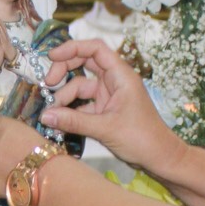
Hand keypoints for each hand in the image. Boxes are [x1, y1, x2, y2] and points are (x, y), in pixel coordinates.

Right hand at [40, 39, 175, 170]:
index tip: (52, 56)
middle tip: (47, 85)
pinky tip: (59, 125)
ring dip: (64, 99)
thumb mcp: (105, 128)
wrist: (159, 158)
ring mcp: (108, 96)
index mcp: (121, 75)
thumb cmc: (142, 138)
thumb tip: (45, 116)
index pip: (96, 49)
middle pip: (84, 63)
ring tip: (52, 116)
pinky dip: (70, 113)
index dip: (73, 48)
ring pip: (80, 88)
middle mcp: (114, 81)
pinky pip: (82, 106)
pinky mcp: (104, 111)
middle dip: (64, 71)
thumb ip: (74, 121)